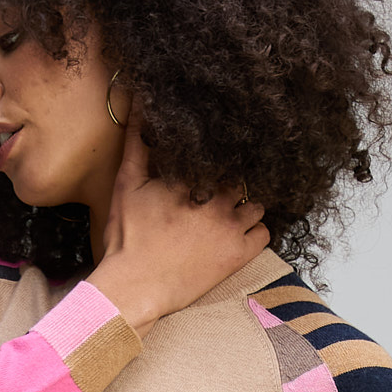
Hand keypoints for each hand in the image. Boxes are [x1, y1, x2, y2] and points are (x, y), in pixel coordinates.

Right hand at [87, 95, 270, 336]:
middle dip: (233, 181)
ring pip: (257, 202)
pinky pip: (265, 232)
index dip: (220, 156)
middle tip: (222, 190)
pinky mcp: (238, 254)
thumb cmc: (126, 240)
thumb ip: (137, 143)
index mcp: (190, 179)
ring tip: (230, 213)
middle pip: (241, 177)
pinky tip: (239, 232)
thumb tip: (141, 104)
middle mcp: (214, 199)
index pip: (219, 153)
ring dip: (246, 205)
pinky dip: (255, 230)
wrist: (133, 288)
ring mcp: (229, 227)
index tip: (217, 162)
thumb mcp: (127, 184)